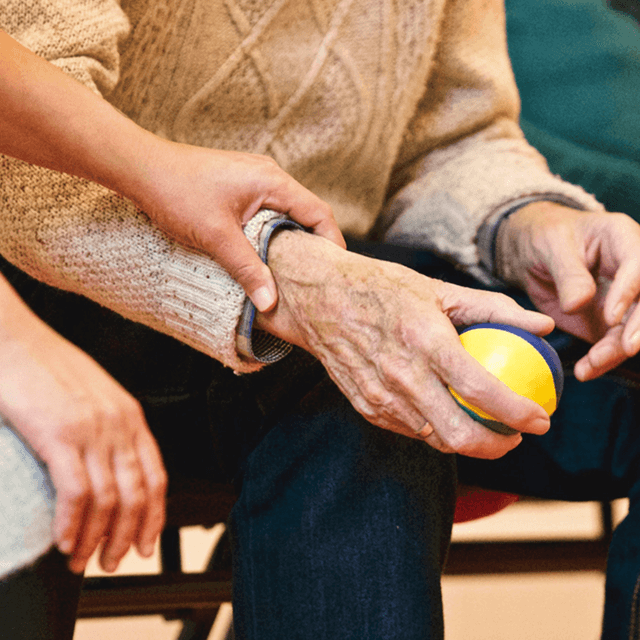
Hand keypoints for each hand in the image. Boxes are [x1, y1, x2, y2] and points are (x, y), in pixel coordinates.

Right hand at [0, 277, 166, 573]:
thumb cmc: (47, 366)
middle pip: (137, 495)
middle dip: (128, 536)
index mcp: (131, 416)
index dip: (154, 516)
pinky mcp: (60, 435)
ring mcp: (92, 430)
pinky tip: (64, 541)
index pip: (157, 477)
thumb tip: (107, 467)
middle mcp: (119, 425)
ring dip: (98, 539)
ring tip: (84, 561)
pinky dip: (73, 525)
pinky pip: (76, 493)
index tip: (146, 543)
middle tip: (114, 562)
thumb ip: (108, 427)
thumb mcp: (94, 395)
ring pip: (109, 500)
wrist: (15, 339)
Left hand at [126, 140, 344, 311]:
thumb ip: (248, 269)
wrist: (140, 168)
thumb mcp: (216, 237)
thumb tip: (271, 303)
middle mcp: (269, 175)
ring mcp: (254, 178)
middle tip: (316, 277)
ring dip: (291, 239)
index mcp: (272, 181)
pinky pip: (268, 210)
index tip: (335, 271)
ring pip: (286, 213)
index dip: (332, 243)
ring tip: (293, 271)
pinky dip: (273, 232)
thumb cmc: (177, 193)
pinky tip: (265, 253)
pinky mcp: (239, 185)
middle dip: (313, 245)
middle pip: (306, 213)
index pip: (319, 213)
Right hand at [256, 231, 554, 458]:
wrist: (319, 298)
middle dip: (497, 446)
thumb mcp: (438, 288)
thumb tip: (542, 326)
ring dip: (467, 441)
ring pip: (434, 439)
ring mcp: (379, 396)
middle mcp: (401, 375)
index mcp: (424, 340)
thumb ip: (494, 309)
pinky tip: (446, 414)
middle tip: (515, 436)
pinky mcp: (365, 406)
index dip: (518, 413)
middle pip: (458, 434)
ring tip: (485, 426)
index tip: (541, 419)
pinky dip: (434, 429)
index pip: (481, 390)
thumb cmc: (381, 288)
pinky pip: (409, 430)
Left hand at [495, 202, 639, 380]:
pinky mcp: (611, 323)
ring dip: (618, 350)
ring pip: (634, 328)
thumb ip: (568, 274)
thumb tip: (577, 304)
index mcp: (623, 238)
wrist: (533, 252)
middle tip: (625, 348)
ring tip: (592, 364)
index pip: (639, 265)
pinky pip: (613, 345)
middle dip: (639, 326)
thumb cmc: (546, 237)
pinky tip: (586, 371)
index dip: (629, 291)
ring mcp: (625, 299)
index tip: (611, 316)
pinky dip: (602, 361)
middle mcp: (633, 270)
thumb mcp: (551, 246)